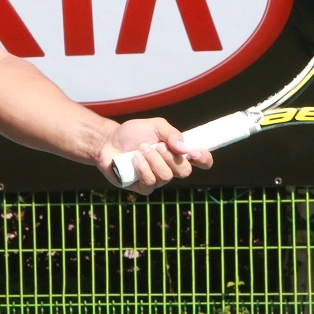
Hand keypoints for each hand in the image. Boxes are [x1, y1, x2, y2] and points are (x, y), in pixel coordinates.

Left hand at [97, 117, 212, 194]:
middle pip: (185, 171)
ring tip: (141, 149)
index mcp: (178, 154)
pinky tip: (134, 159)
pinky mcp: (143, 187)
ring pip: (166, 176)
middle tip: (158, 146)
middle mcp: (171, 169)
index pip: (202, 162)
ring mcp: (157, 180)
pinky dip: (143, 168)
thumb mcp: (155, 125)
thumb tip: (183, 148)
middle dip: (171, 157)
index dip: (204, 159)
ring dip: (154, 159)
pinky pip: (150, 182)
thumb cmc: (134, 134)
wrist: (109, 141)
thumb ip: (171, 133)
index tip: (194, 151)